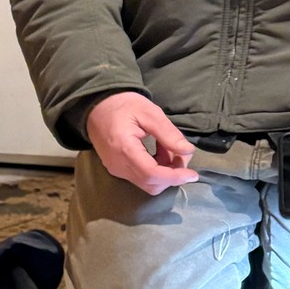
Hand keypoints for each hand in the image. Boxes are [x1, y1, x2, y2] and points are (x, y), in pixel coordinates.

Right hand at [86, 92, 200, 194]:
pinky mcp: (116, 169)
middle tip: (182, 155)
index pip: (152, 174)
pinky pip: (140, 178)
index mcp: (125, 148)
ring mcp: (116, 169)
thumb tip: (187, 151)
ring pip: (147, 183)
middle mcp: (118, 165)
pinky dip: (155, 170)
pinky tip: (159, 153)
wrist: (96, 106)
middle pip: (151, 184)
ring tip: (169, 150)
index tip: (193, 174)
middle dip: (172, 175)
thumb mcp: (149, 113)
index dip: (175, 177)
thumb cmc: (123, 105)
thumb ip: (168, 133)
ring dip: (164, 172)